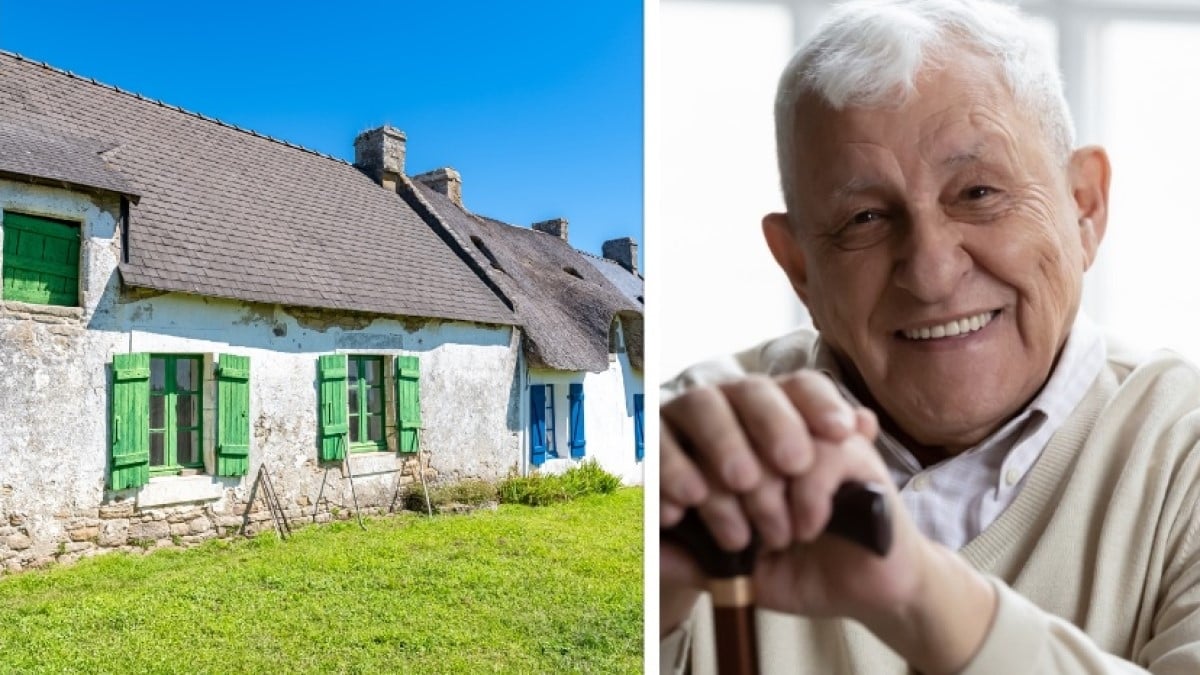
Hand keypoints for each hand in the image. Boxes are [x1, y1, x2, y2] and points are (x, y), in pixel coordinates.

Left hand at [659, 371, 995, 672]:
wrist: (864, 586)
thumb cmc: (794, 567)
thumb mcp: (735, 573)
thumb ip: (696, 561)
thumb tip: (653, 553)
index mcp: (714, 447)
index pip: (673, 426)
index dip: (667, 462)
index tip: (673, 513)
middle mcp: (752, 422)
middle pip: (714, 399)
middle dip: (719, 451)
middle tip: (732, 508)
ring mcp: (801, 424)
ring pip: (767, 406)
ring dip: (767, 480)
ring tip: (777, 534)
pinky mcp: (850, 441)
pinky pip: (821, 443)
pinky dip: (808, 491)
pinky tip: (808, 527)